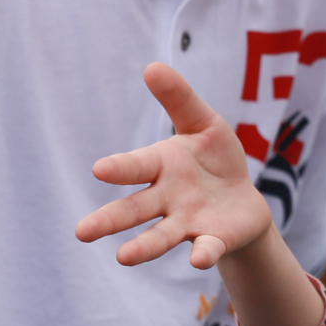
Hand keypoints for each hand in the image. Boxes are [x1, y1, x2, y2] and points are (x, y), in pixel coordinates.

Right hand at [77, 62, 273, 268]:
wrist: (243, 200)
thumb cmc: (215, 159)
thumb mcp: (203, 122)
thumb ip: (179, 99)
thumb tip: (152, 67)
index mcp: (161, 166)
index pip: (136, 167)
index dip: (119, 168)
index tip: (99, 169)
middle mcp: (167, 199)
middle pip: (134, 210)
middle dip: (109, 220)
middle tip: (82, 232)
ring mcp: (188, 222)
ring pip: (161, 235)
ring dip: (143, 247)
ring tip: (122, 257)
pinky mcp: (214, 239)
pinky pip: (207, 247)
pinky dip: (203, 253)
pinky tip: (198, 259)